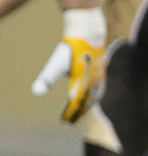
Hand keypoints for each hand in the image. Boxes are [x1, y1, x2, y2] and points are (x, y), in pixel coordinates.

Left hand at [32, 7, 104, 122]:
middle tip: (71, 121)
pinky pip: (100, 90)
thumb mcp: (56, 63)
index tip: (64, 121)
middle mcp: (93, 82)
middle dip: (79, 113)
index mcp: (83, 82)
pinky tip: (92, 98)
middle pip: (87, 103)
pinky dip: (95, 98)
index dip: (70, 113)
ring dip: (88, 107)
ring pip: (95, 97)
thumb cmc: (70, 48)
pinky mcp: (102, 73)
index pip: (76, 103)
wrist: (89, 33)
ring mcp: (100, 77)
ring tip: (81, 112)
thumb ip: (47, 78)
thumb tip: (36, 92)